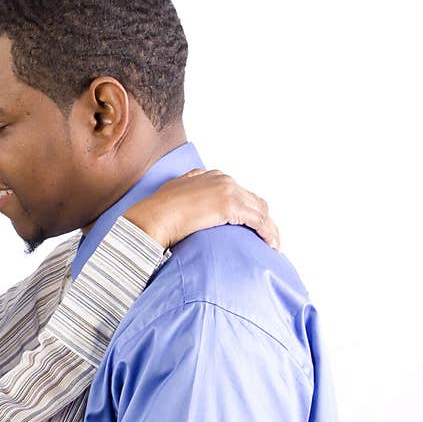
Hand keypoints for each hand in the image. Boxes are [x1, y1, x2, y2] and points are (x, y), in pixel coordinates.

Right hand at [123, 169, 279, 249]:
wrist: (151, 218)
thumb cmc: (155, 212)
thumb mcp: (173, 194)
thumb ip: (186, 193)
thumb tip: (188, 206)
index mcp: (210, 176)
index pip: (239, 192)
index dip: (248, 210)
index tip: (251, 227)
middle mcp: (222, 179)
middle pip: (254, 200)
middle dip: (262, 219)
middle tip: (266, 238)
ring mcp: (227, 191)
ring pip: (260, 210)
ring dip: (269, 228)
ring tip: (271, 246)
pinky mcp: (230, 206)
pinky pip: (259, 221)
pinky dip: (268, 233)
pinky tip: (270, 246)